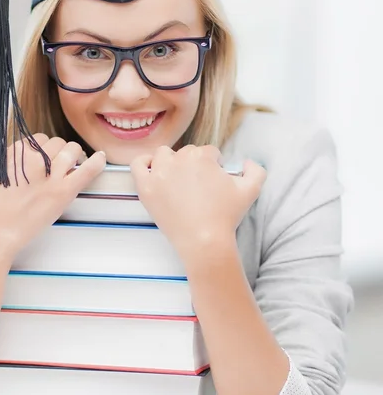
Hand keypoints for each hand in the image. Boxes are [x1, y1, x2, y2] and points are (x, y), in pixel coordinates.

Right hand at [0, 134, 105, 259]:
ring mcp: (52, 175)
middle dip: (58, 150)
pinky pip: (87, 171)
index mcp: (17, 153)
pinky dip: (97, 162)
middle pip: (56, 142)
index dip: (41, 147)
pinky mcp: (64, 192)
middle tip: (58, 162)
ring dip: (75, 154)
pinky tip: (102, 158)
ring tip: (75, 163)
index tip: (40, 157)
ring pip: (72, 150)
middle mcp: (35, 159)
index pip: (37, 138)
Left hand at [130, 145, 265, 258]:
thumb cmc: (226, 216)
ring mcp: (159, 173)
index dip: (213, 166)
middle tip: (197, 187)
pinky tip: (152, 172)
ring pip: (163, 155)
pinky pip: (137, 165)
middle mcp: (179, 159)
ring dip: (170, 162)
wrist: (205, 242)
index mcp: (202, 156)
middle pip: (186, 153)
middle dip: (193, 166)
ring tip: (177, 180)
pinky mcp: (146, 187)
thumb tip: (247, 160)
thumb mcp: (251, 190)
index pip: (208, 152)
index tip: (212, 183)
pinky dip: (143, 164)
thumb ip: (256, 170)